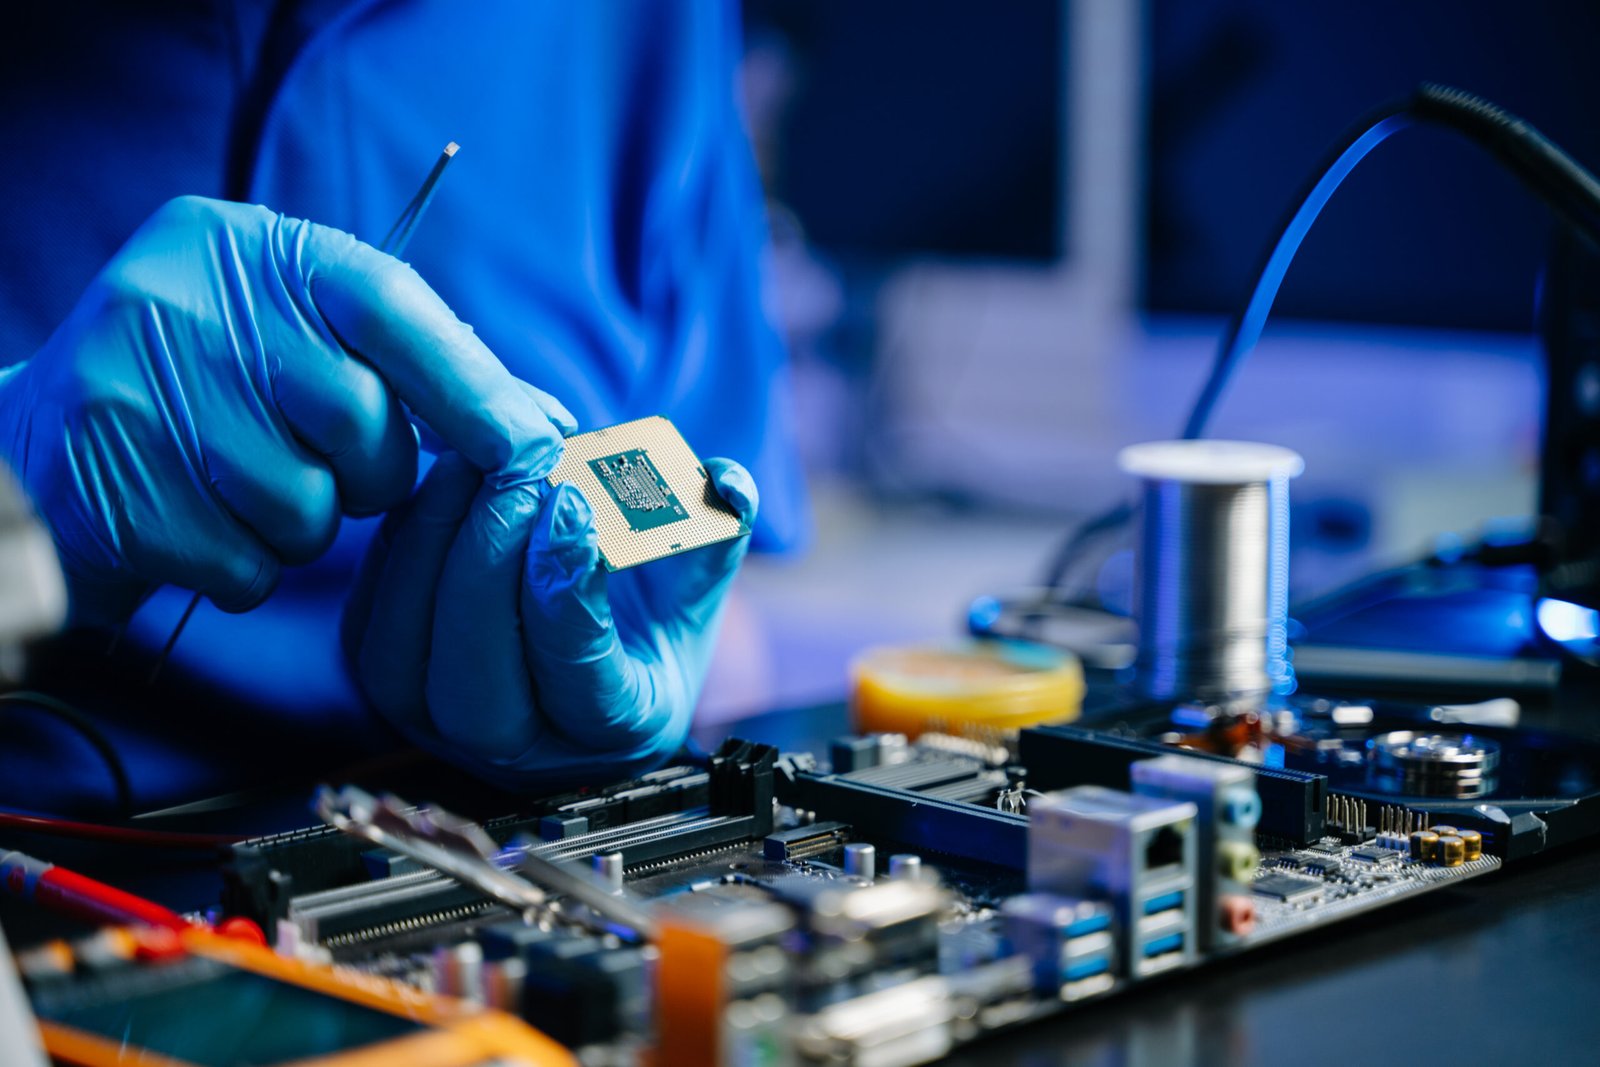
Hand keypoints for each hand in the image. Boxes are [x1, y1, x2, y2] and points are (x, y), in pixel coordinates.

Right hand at [0, 196, 572, 625]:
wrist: (47, 461)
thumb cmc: (216, 402)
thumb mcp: (305, 346)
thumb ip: (424, 373)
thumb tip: (550, 427)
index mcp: (244, 245)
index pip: (389, 302)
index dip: (471, 382)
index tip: (534, 444)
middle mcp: (179, 297)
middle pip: (359, 416)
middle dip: (370, 471)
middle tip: (326, 465)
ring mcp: (133, 388)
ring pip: (306, 505)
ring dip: (299, 526)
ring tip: (242, 489)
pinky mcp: (110, 486)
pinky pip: (247, 563)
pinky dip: (244, 566)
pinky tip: (198, 525)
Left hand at [342, 453, 756, 785]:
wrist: (593, 638)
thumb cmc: (648, 611)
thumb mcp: (701, 575)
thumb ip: (721, 525)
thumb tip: (726, 480)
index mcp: (616, 732)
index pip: (579, 684)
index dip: (568, 598)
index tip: (575, 509)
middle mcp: (522, 752)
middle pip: (476, 690)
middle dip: (488, 572)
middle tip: (518, 475)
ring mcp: (443, 727)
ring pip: (403, 663)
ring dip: (430, 551)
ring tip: (471, 463)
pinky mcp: (391, 683)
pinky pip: (370, 626)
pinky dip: (396, 549)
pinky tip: (436, 482)